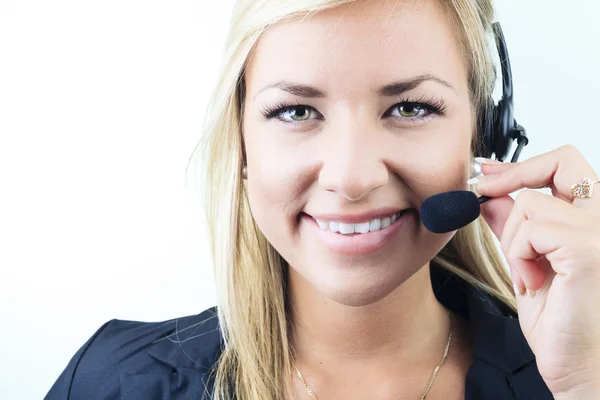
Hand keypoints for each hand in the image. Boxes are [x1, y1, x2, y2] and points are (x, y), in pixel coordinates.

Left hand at [472, 145, 599, 398]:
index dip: (525, 165)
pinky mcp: (590, 250)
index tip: (489, 175)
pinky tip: (534, 283)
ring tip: (529, 275)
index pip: (567, 166)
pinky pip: (532, 229)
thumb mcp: (529, 267)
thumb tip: (492, 197)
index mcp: (595, 224)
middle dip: (515, 174)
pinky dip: (519, 256)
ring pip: (530, 204)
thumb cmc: (563, 327)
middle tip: (485, 191)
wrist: (583, 372)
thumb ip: (515, 230)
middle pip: (563, 160)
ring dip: (513, 240)